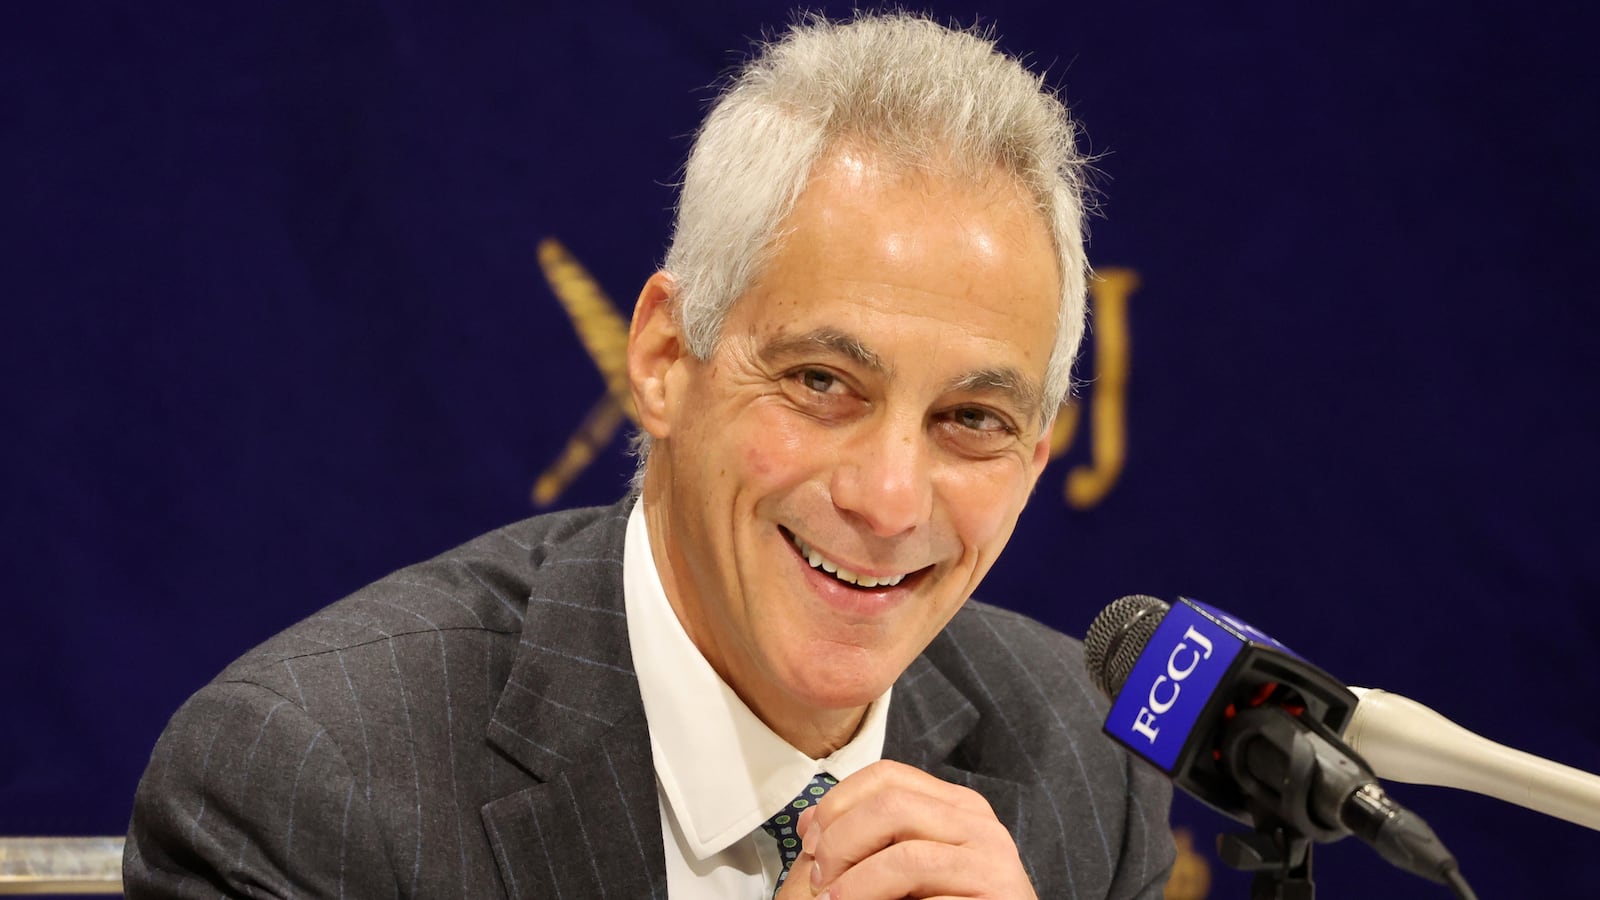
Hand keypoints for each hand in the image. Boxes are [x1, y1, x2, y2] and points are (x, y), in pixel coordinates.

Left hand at [774, 760, 1037, 899]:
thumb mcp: (903, 863)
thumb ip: (866, 838)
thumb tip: (810, 821)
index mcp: (955, 805)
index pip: (886, 776)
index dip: (836, 804)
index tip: (810, 842)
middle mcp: (978, 825)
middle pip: (892, 806)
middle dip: (841, 843)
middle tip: (820, 880)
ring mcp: (992, 865)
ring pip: (906, 857)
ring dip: (856, 885)